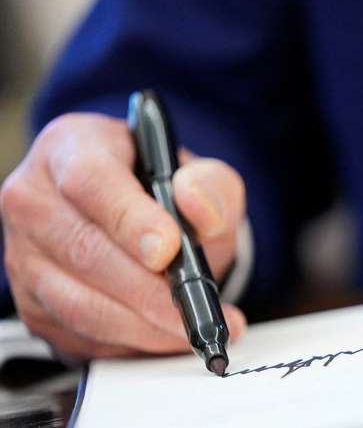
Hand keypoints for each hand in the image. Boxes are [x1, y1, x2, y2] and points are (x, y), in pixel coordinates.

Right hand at [0, 114, 247, 358]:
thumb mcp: (201, 176)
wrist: (141, 220)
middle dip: (148, 289)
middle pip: (84, 250)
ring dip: (142, 324)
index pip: (90, 182)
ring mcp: (25, 254)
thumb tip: (196, 203)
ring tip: (192, 328)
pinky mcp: (32, 302)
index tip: (170, 249)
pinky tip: (164, 337)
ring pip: (78, 302)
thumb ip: (211, 184)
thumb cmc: (165, 192)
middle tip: (197, 307)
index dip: (129, 219)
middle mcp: (34, 198)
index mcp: (72, 148)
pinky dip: (128, 343)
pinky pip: (77, 334)